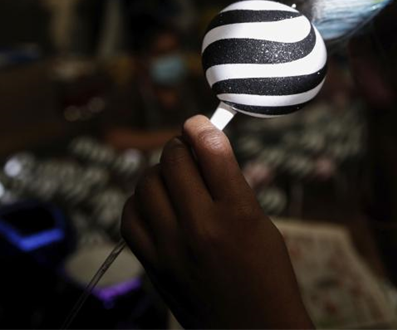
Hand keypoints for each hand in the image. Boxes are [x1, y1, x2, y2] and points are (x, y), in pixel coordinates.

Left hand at [121, 116, 312, 329]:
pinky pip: (129, 217)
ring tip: (173, 178)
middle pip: (173, 161)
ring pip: (146, 184)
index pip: (210, 150)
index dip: (202, 127)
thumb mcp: (262, 223)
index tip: (199, 122)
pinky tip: (155, 203)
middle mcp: (201, 228)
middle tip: (188, 150)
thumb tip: (204, 144)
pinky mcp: (153, 266)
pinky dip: (139, 202)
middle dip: (179, 146)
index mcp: (238, 214)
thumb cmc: (267, 275)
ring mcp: (171, 249)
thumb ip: (231, 184)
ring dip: (158, 172)